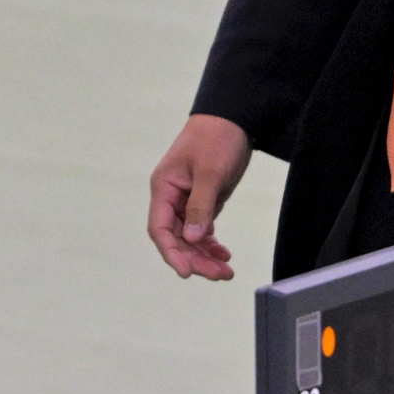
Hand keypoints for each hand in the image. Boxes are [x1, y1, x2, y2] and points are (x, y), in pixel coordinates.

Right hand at [147, 114, 251, 280]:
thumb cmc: (217, 138)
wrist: (232, 118)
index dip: (171, 252)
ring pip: (189, 238)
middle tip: (220, 275)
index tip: (186, 272)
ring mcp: (186, 201)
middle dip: (195, 259)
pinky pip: (202, 230)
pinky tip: (223, 255)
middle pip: (176, 239)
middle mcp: (171, 198)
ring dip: (205, 256)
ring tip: (226, 271)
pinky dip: (211, 244)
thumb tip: (191, 239)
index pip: (160, 228)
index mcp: (164, 188)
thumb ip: (201, 206)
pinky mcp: (202, 201)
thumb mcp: (210, 172)